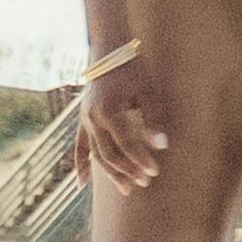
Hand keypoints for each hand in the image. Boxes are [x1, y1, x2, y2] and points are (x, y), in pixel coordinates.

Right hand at [74, 41, 167, 189]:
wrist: (109, 53)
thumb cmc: (132, 70)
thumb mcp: (147, 90)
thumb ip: (153, 118)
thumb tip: (162, 146)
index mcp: (109, 111)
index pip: (126, 144)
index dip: (140, 160)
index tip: (154, 171)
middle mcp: (93, 119)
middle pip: (109, 154)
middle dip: (127, 171)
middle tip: (144, 182)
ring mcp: (85, 121)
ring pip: (96, 154)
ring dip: (111, 173)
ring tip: (126, 188)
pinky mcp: (82, 121)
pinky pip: (79, 147)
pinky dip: (80, 165)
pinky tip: (82, 184)